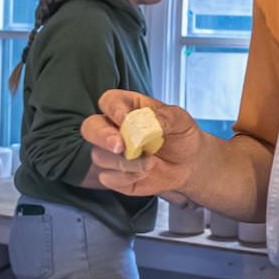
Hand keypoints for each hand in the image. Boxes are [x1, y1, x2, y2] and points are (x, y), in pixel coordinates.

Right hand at [79, 89, 202, 195]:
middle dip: (102, 137)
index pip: (109, 101)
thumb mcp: (180, 120)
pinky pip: (108, 178)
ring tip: (151, 162)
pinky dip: (127, 177)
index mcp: (127, 107)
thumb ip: (165, 118)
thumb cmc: (180, 135)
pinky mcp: (113, 174)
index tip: (126, 119)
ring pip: (100, 156)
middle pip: (90, 127)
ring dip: (125, 162)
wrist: (188, 163)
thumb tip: (149, 124)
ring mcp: (110, 152)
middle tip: (120, 146)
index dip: (113, 109)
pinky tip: (145, 172)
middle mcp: (113, 128)